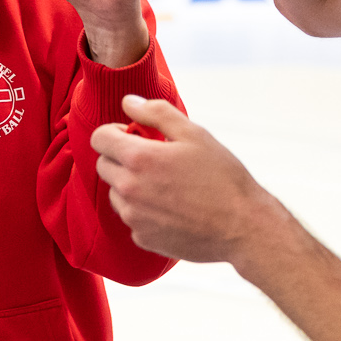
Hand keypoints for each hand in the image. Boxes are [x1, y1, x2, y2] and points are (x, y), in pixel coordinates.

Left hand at [90, 95, 282, 265]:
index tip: (135, 135)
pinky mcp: (142, 238)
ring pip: (115, 193)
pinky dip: (143, 210)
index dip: (114, 132)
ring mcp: (134, 217)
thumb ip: (156, 113)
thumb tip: (128, 102)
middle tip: (154, 158)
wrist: (242, 227)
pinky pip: (131, 217)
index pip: (98, 138)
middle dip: (121, 157)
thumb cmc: (222, 177)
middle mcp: (128, 189)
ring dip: (130, 184)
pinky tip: (171, 208)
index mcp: (138, 159)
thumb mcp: (194, 134)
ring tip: (165, 184)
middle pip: (103, 165)